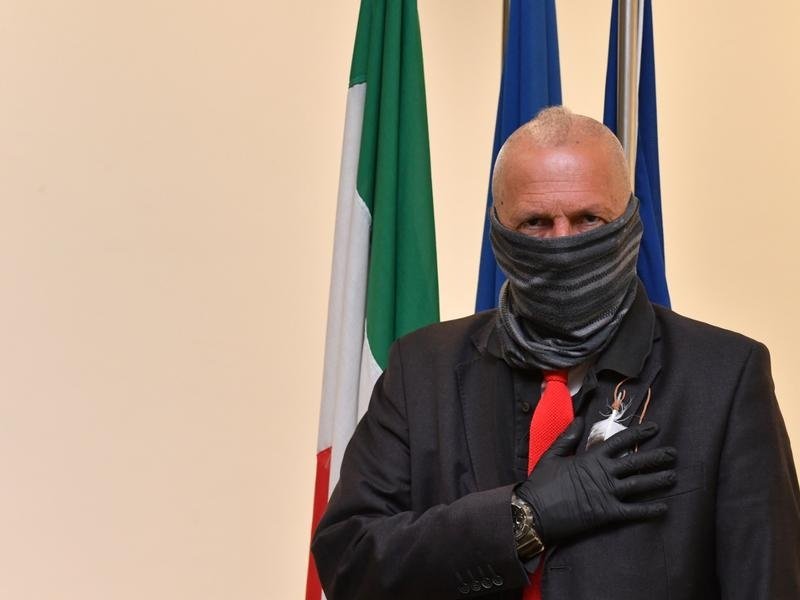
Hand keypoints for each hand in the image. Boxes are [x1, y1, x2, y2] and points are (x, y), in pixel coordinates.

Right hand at [516, 417, 676, 545]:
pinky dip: (650, 510)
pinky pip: (633, 511)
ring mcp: (607, 493)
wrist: (534, 511)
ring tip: (673, 476)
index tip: (655, 428)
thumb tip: (581, 419)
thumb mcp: (553, 455)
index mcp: (591, 458)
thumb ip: (568, 437)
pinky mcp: (606, 513)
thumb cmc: (541, 483)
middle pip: (636, 462)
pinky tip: (664, 507)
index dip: (639, 433)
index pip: (620, 441)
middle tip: (673, 453)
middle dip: (657, 457)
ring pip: (639, 485)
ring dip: (658, 480)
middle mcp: (603, 473)